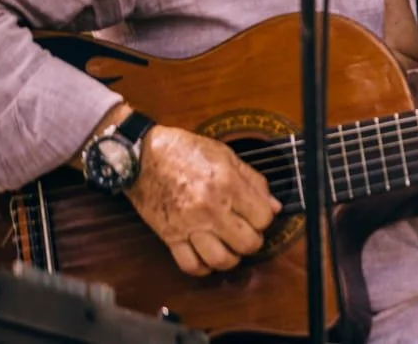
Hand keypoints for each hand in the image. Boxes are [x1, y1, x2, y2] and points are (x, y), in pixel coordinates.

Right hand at [127, 126, 281, 276]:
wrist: (142, 156)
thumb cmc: (185, 151)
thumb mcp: (227, 156)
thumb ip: (254, 182)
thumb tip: (274, 206)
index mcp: (228, 184)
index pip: (263, 218)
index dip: (266, 219)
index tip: (259, 215)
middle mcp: (210, 208)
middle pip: (247, 243)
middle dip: (254, 241)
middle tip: (249, 233)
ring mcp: (189, 225)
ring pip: (220, 260)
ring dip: (231, 258)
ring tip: (231, 248)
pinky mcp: (169, 236)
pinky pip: (190, 265)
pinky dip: (203, 268)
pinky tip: (208, 258)